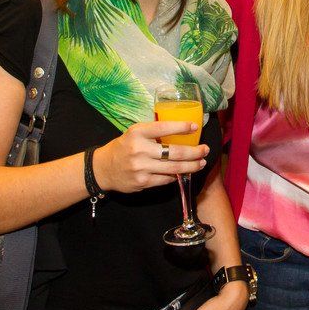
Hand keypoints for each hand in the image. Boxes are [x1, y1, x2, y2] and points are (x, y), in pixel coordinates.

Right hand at [93, 121, 208, 192]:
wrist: (103, 168)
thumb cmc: (124, 147)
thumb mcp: (135, 133)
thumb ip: (154, 132)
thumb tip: (182, 131)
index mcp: (138, 132)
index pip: (163, 128)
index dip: (181, 127)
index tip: (195, 127)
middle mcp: (139, 149)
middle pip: (175, 152)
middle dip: (194, 152)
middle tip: (205, 150)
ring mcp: (141, 167)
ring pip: (174, 168)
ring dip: (191, 166)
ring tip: (201, 163)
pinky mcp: (142, 182)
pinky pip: (166, 179)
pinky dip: (177, 176)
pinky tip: (184, 172)